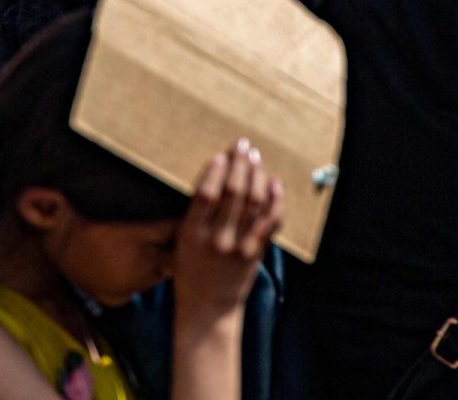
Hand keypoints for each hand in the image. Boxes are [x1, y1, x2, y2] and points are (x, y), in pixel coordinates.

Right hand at [172, 139, 283, 328]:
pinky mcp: (256, 254)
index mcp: (192, 233)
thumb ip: (195, 214)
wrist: (207, 309)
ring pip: (254, 202)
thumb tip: (214, 176)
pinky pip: (271, 222)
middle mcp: (216, 239)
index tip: (221, 155)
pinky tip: (275, 184)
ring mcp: (238, 247)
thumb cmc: (191, 272)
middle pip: (233, 192)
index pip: (206, 193)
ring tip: (256, 160)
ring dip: (257, 175)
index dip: (215, 170)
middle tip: (242, 146)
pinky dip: (275, 200)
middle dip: (239, 164)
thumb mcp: (182, 242)